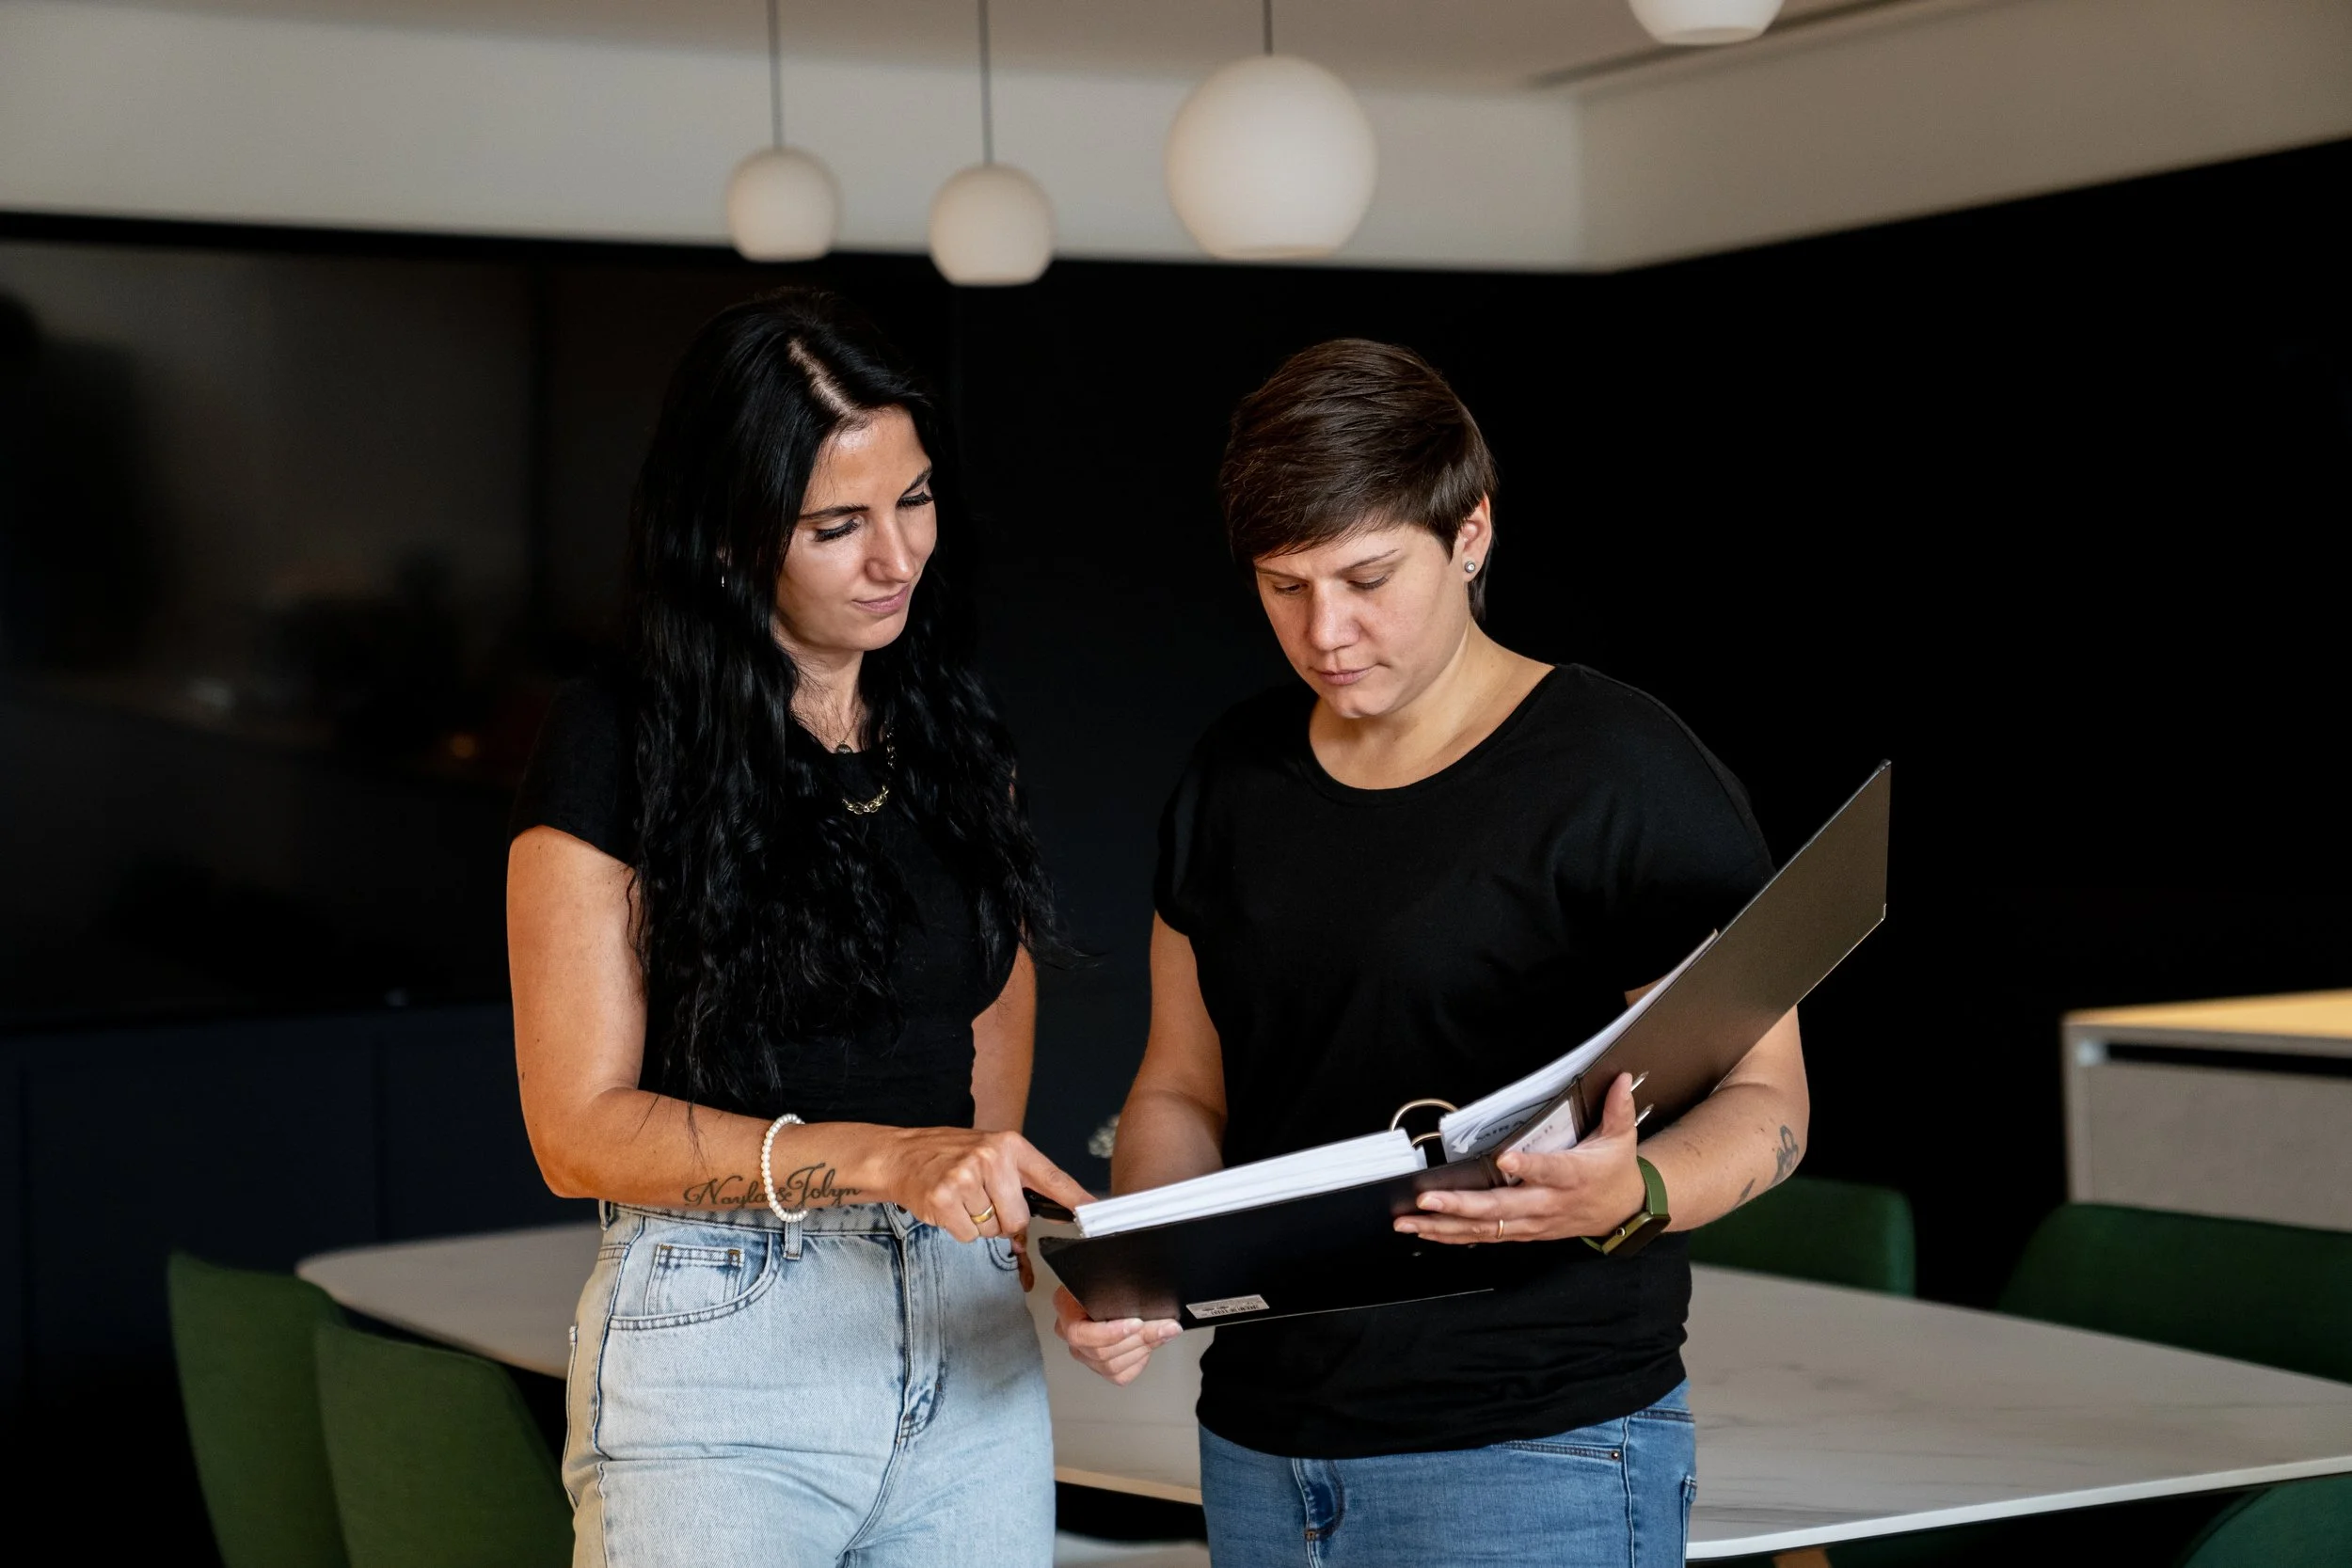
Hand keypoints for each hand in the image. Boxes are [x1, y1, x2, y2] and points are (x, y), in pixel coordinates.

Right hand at [864, 1127, 1093, 1243]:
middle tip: (982, 1201)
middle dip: (1003, 1220)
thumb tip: (1055, 1211)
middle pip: (1019, 1219)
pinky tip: (948, 1206)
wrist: (902, 1154)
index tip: (1094, 1214)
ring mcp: (966, 1177)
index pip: (1053, 1178)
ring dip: (978, 1223)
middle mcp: (991, 1157)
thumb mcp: (991, 1152)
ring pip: (992, 1230)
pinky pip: (967, 1235)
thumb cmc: (950, 1155)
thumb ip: (1020, 1178)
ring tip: (961, 1199)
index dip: (1077, 1199)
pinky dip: (958, 1228)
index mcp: (1010, 1145)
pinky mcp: (944, 1199)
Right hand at [1053, 1286, 1180, 1383]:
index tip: (1137, 1323)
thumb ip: (1117, 1280)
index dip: (1110, 1333)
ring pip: (1112, 1367)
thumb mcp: (1107, 1272)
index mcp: (1066, 1308)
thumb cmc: (1105, 1275)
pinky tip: (1148, 1347)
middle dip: (1140, 1339)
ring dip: (1144, 1349)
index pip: (1079, 1333)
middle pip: (1102, 1352)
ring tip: (1164, 1333)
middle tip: (1166, 1326)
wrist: (1106, 1282)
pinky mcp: (1098, 1365)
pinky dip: (1138, 1363)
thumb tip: (1147, 1290)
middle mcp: (1069, 1333)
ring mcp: (1083, 1352)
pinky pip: (1120, 1376)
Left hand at [1396, 1072, 1648, 1245]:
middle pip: (1502, 1208)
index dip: (1528, 1167)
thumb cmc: (1614, 1170)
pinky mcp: (1524, 1232)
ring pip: (1486, 1228)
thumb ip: (1618, 1108)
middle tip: (1428, 1200)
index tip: (1505, 1159)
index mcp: (1573, 1177)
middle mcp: (1548, 1203)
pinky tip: (1425, 1231)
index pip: (1549, 1171)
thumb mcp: (1621, 1137)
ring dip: (1445, 1226)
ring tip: (1410, 1220)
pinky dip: (1454, 1236)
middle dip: (1462, 1205)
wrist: (1622, 1211)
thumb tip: (1621, 1076)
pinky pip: (1485, 1236)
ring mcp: (1533, 1222)